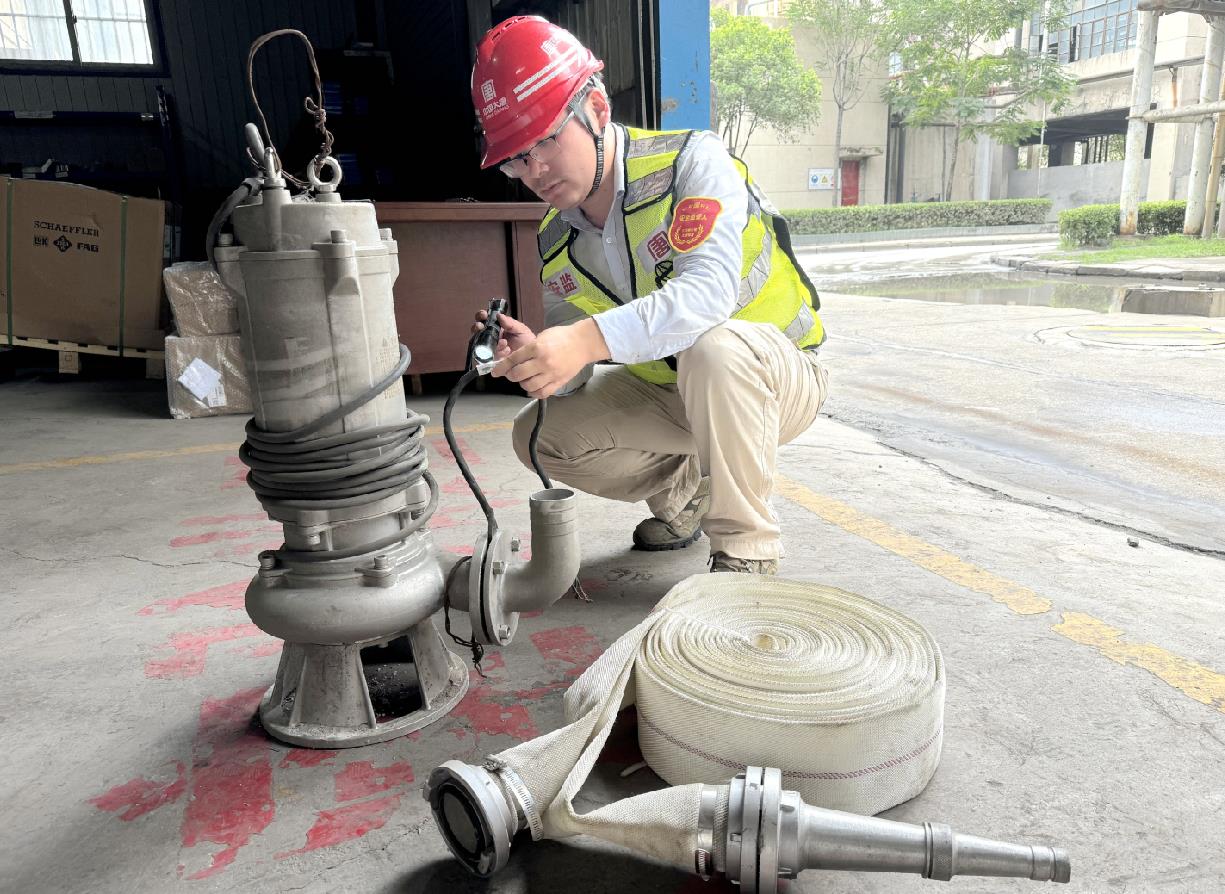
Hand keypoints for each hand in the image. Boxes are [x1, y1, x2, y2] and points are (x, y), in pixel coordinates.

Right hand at [470, 309, 535, 359]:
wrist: (534, 357)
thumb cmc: (527, 342)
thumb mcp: (521, 329)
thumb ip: (510, 323)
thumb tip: (498, 315)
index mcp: (497, 328)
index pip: (485, 320)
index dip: (481, 316)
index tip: (483, 315)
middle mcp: (491, 338)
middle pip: (477, 331)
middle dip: (477, 327)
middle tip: (481, 326)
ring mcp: (490, 349)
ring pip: (480, 344)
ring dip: (489, 342)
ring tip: (504, 342)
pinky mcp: (493, 361)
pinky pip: (488, 356)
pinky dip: (497, 353)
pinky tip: (506, 351)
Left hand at [492, 318, 610, 398]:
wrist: (583, 343)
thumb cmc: (562, 336)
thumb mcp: (541, 337)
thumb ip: (528, 349)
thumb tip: (514, 361)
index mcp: (537, 347)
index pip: (513, 360)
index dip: (500, 367)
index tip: (495, 372)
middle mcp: (543, 362)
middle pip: (518, 375)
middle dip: (511, 375)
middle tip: (511, 373)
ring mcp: (552, 373)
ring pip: (528, 386)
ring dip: (522, 383)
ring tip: (525, 378)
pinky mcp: (559, 382)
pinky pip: (542, 393)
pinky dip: (534, 392)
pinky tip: (533, 386)